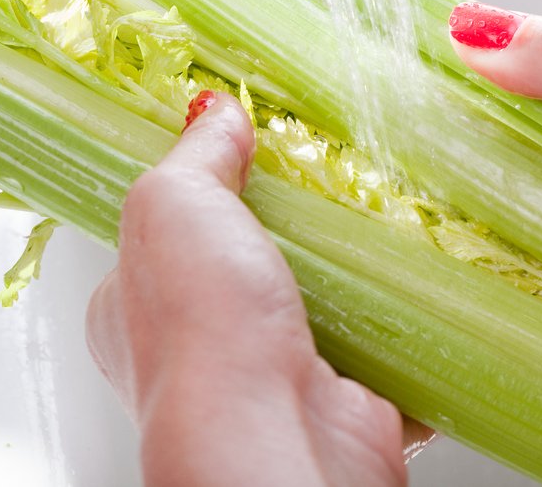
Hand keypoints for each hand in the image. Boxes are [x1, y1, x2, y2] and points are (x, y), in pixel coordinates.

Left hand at [87, 92, 420, 486]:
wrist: (275, 432)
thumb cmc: (201, 329)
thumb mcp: (171, 202)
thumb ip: (194, 153)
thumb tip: (213, 109)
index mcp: (132, 305)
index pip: (161, 232)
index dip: (199, 190)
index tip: (240, 151)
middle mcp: (197, 347)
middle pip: (245, 263)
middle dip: (286, 229)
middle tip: (317, 186)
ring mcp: (270, 376)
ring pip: (315, 304)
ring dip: (346, 272)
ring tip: (368, 222)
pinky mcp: (340, 398)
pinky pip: (377, 345)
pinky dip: (398, 318)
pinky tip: (409, 280)